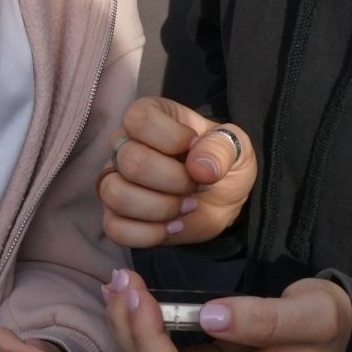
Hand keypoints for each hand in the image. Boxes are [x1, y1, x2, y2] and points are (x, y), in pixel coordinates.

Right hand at [96, 97, 257, 248]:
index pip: (138, 119)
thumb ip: (222, 147)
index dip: (172, 138)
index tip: (195, 147)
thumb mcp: (236, 147)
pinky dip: (150, 233)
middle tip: (198, 186)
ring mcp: (114, 182)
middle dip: (175, 181)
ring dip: (161, 208)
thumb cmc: (223, 164)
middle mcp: (123, 146)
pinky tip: (173, 226)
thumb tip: (199, 167)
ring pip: (115, 195)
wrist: (222, 201)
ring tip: (187, 207)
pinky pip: (115, 228)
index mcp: (148, 118)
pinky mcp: (114, 216)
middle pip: (130, 161)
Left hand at [101, 269, 349, 351]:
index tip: (136, 292)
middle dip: (129, 328)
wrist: (339, 338)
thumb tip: (211, 316)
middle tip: (121, 279)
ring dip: (129, 329)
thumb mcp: (312, 315)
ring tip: (119, 285)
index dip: (146, 337)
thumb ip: (265, 319)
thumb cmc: (328, 326)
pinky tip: (130, 301)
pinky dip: (141, 330)